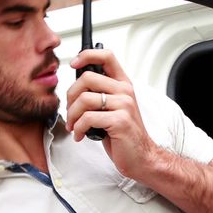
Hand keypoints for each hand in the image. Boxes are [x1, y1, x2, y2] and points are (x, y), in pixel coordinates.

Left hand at [66, 49, 161, 178]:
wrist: (141, 157)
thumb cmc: (124, 134)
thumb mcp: (113, 108)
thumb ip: (100, 94)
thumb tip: (75, 86)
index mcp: (123, 85)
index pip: (106, 56)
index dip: (86, 55)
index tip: (74, 63)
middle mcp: (125, 91)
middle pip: (87, 79)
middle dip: (70, 96)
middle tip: (70, 111)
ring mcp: (124, 105)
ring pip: (84, 99)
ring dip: (72, 115)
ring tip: (74, 126)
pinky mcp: (120, 121)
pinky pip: (87, 118)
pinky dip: (79, 128)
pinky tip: (81, 135)